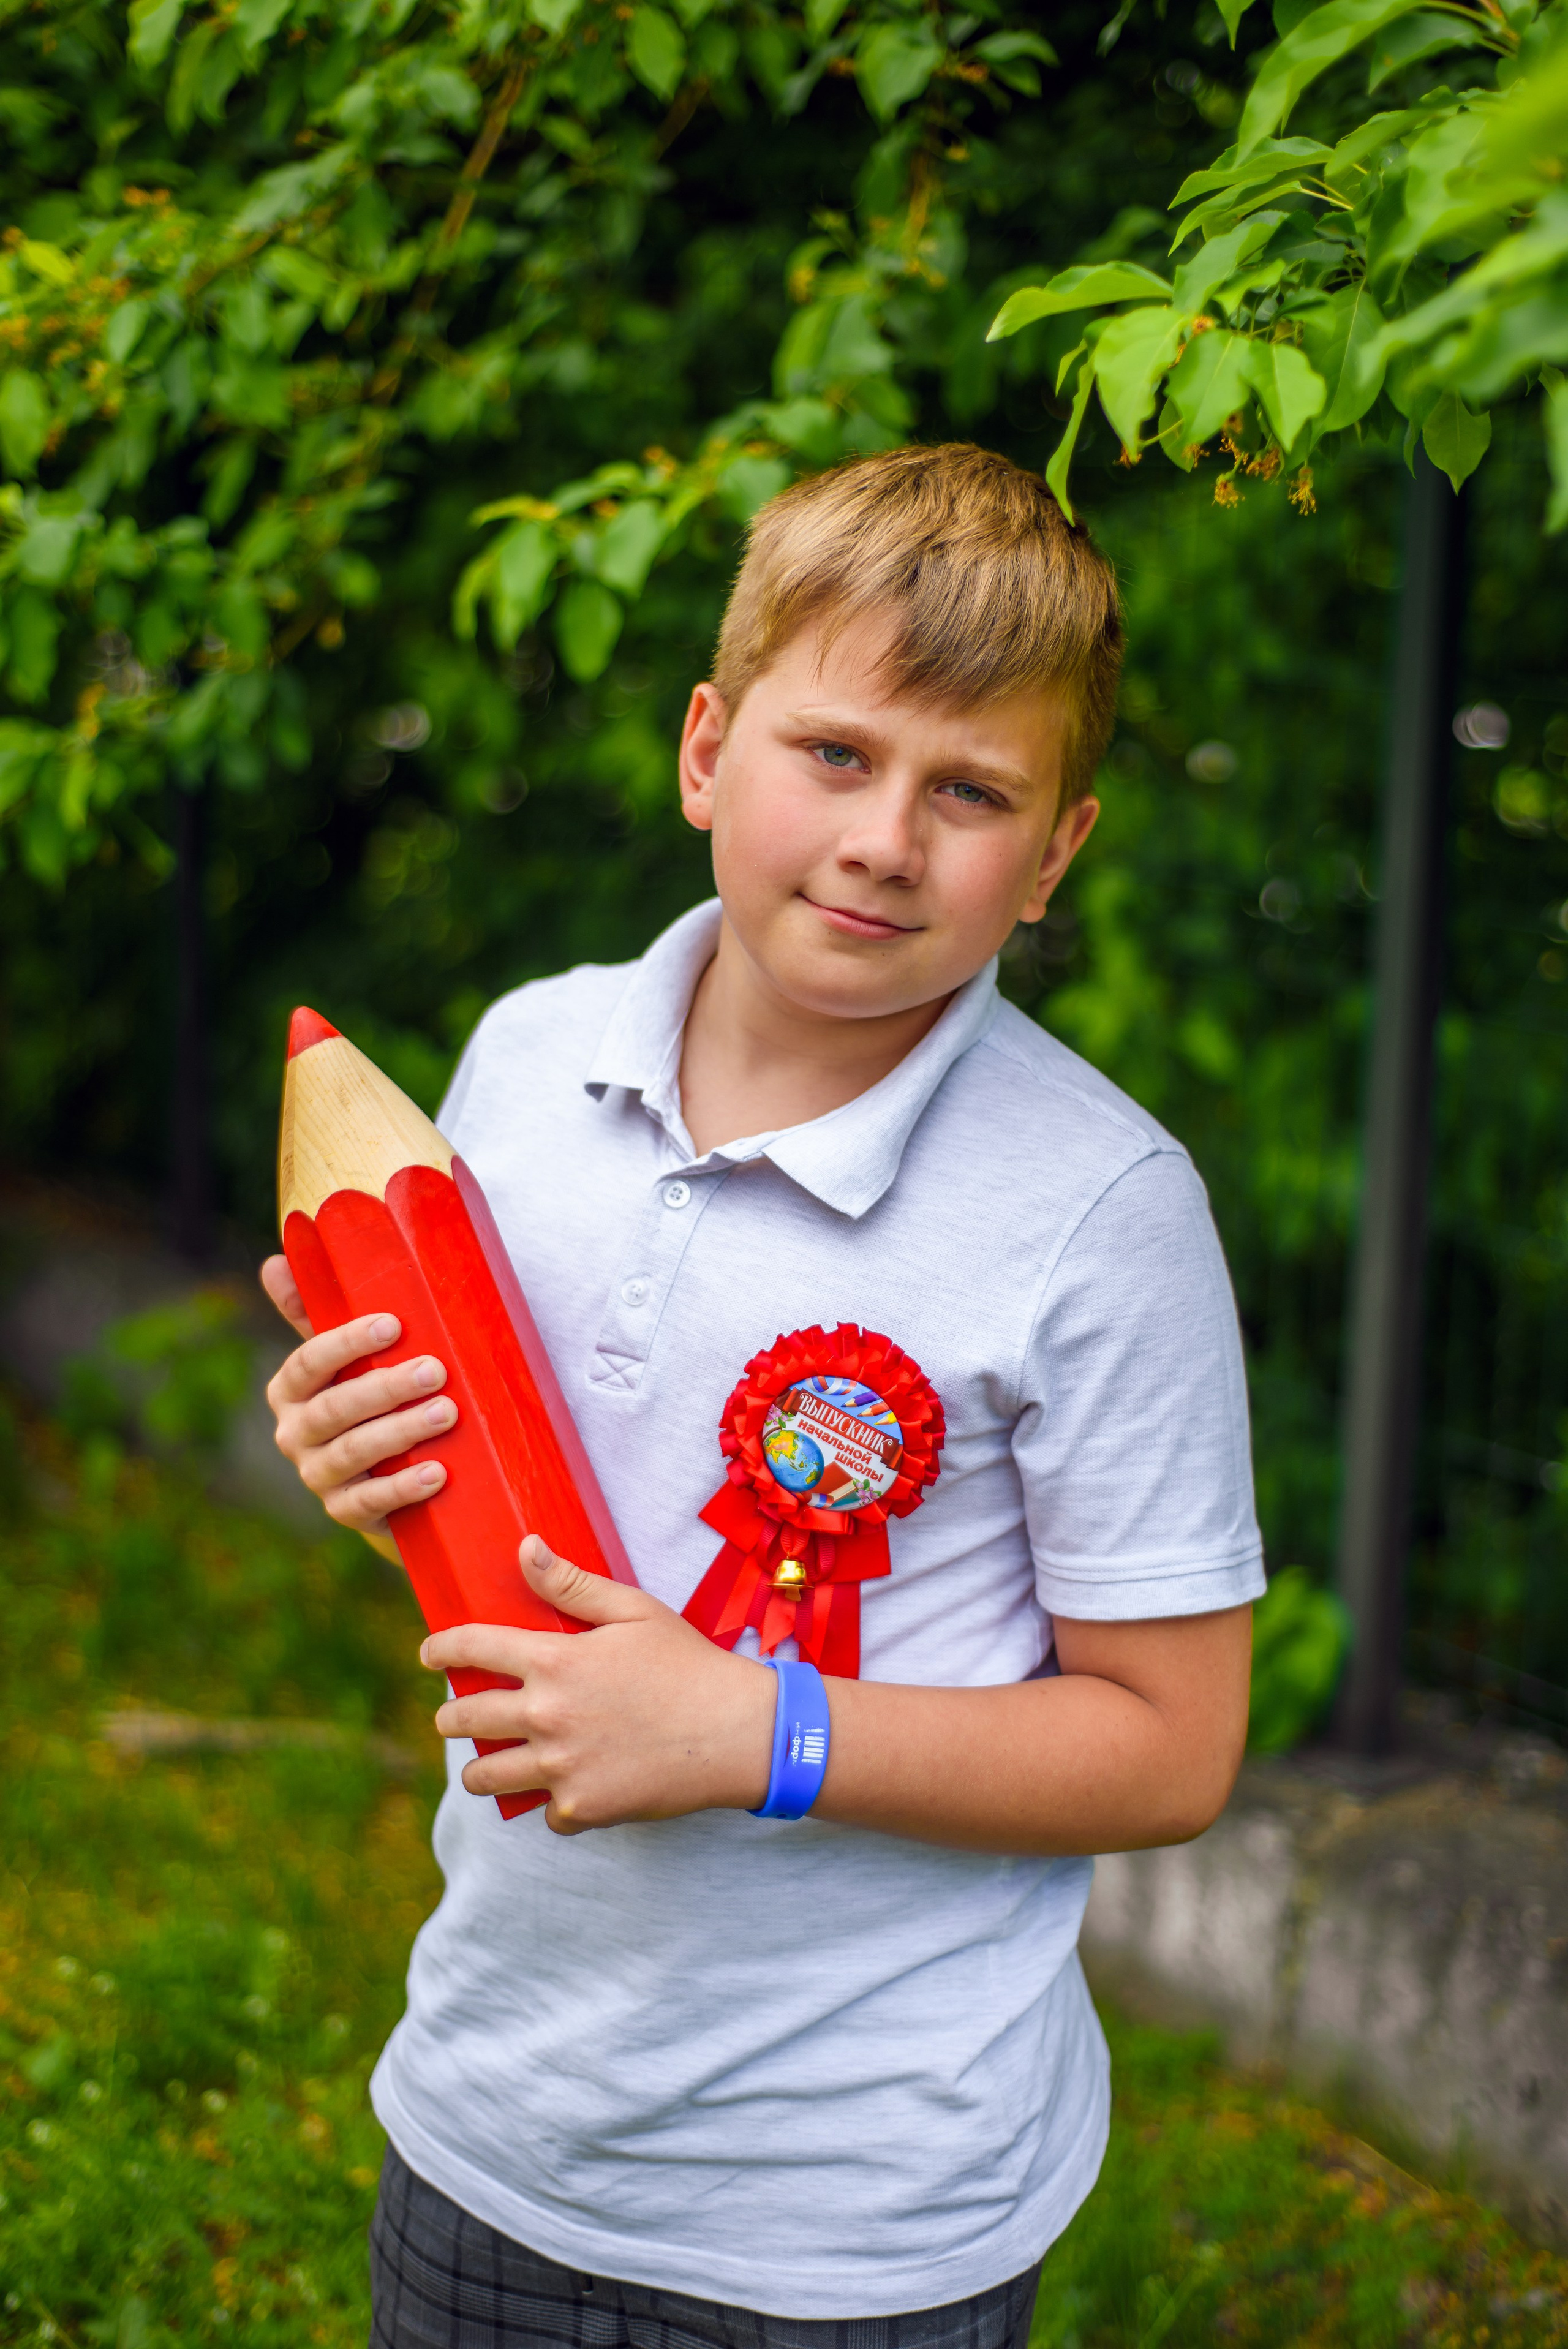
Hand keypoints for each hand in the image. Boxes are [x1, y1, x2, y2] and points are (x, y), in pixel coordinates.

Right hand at [259, 1254, 456, 1536]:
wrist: (382, 1472)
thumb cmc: (365, 1393)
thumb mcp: (345, 1355)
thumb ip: (315, 1310)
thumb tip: (274, 1261)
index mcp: (290, 1389)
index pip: (309, 1361)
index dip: (347, 1343)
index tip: (393, 1325)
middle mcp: (294, 1433)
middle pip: (335, 1408)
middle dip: (386, 1388)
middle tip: (436, 1370)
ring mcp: (317, 1476)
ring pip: (354, 1452)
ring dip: (401, 1431)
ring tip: (447, 1413)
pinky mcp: (345, 1511)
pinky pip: (370, 1501)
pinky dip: (403, 1488)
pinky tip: (437, 1473)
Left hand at [423, 1536, 778, 1833]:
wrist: (736, 1733)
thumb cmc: (687, 1663)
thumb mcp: (633, 1611)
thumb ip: (572, 1585)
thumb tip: (525, 1549)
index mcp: (554, 1661)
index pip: (471, 1648)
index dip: (440, 1649)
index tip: (430, 1655)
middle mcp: (546, 1716)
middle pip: (462, 1719)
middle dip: (450, 1714)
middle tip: (457, 1714)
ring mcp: (560, 1767)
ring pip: (482, 1777)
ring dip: (481, 1766)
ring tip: (492, 1760)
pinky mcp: (581, 1808)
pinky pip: (542, 1812)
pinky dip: (550, 1801)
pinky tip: (568, 1786)